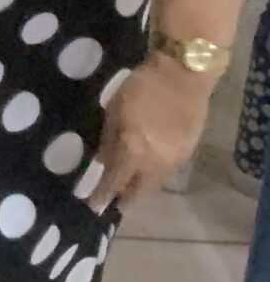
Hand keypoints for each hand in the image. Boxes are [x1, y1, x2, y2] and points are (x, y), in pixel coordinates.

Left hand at [92, 53, 212, 208]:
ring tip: (128, 189)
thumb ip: (107, 139)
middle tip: (113, 203)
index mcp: (133, 151)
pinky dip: (154, 175)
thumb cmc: (142, 87)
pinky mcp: (188, 154)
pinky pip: (167, 173)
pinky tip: (147, 170)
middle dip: (125, 200)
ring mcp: (174, 161)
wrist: (184, 74)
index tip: (93, 206)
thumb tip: (101, 162)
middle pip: (138, 192)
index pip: (114, 182)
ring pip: (154, 184)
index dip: (103, 195)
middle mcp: (155, 163)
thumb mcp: (114, 109)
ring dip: (140, 188)